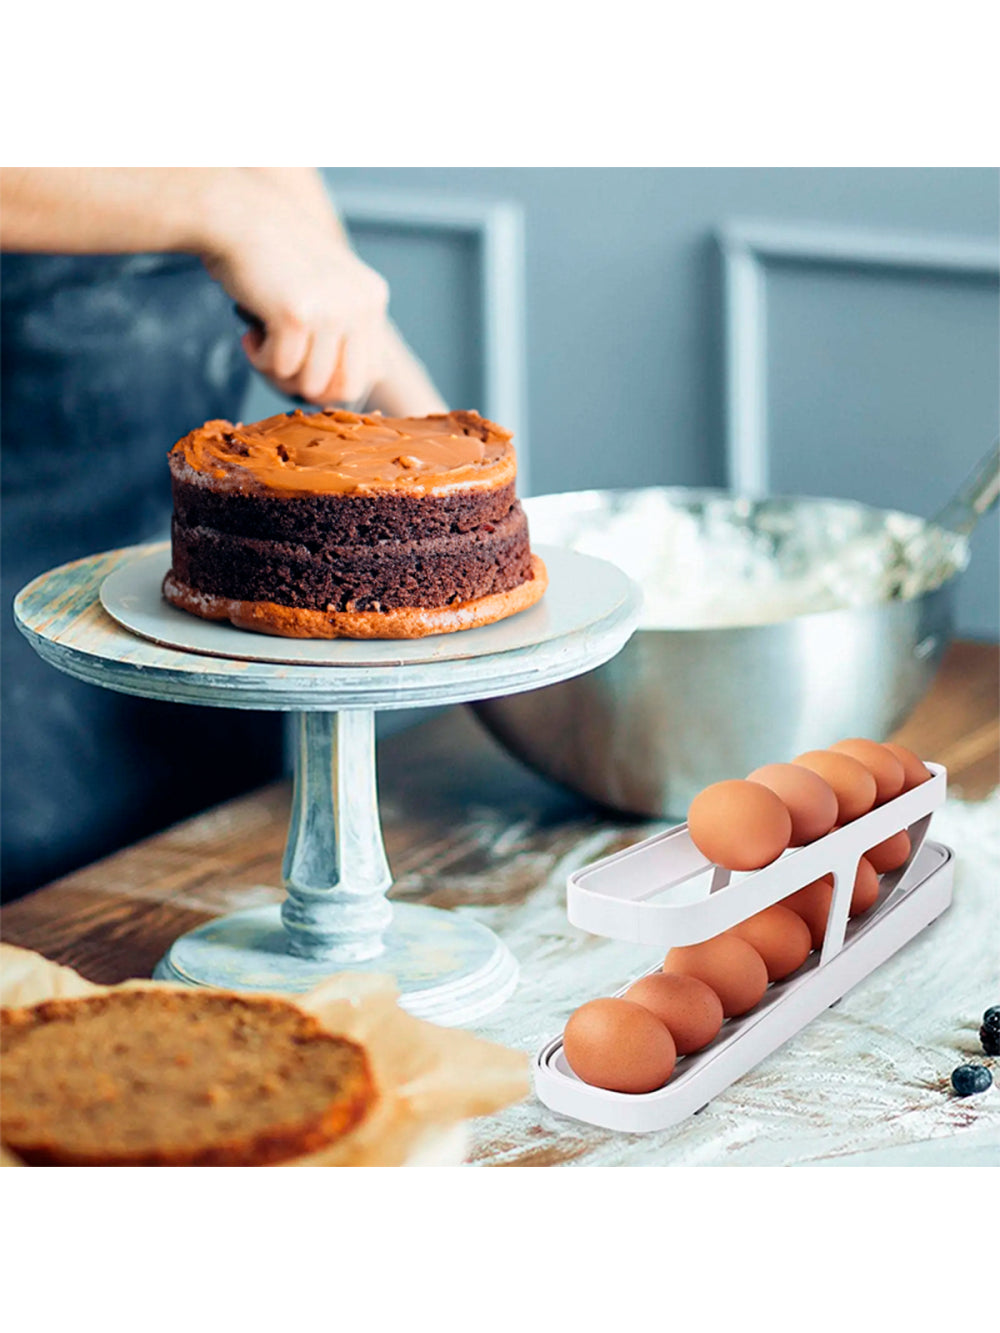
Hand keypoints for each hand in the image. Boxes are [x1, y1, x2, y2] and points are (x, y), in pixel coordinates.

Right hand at [201, 172, 389, 405]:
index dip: (334, 381)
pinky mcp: (299, 314)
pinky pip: (281, 369)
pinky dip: (259, 360)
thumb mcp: (324, 286)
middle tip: (281, 365)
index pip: (371, 373)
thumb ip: (342, 329)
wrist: (234, 215)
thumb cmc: (271, 256)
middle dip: (309, 388)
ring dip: (280, 376)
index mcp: (372, 297)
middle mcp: (361, 303)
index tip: (304, 362)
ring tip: (263, 346)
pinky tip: (250, 334)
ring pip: (311, 385)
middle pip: (347, 388)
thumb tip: (344, 392)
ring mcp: (333, 309)